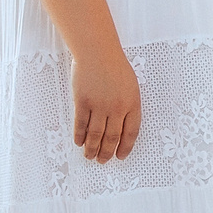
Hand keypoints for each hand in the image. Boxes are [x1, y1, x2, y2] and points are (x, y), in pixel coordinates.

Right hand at [71, 46, 141, 162]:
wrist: (97, 51)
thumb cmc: (115, 65)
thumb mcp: (131, 85)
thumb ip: (128, 105)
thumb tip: (122, 126)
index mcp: (132, 103)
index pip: (131, 132)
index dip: (125, 147)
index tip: (120, 156)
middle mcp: (117, 108)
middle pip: (112, 137)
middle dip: (107, 152)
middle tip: (102, 161)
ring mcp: (99, 106)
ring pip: (96, 135)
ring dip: (92, 148)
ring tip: (89, 156)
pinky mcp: (83, 102)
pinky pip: (81, 124)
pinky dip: (80, 136)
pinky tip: (79, 142)